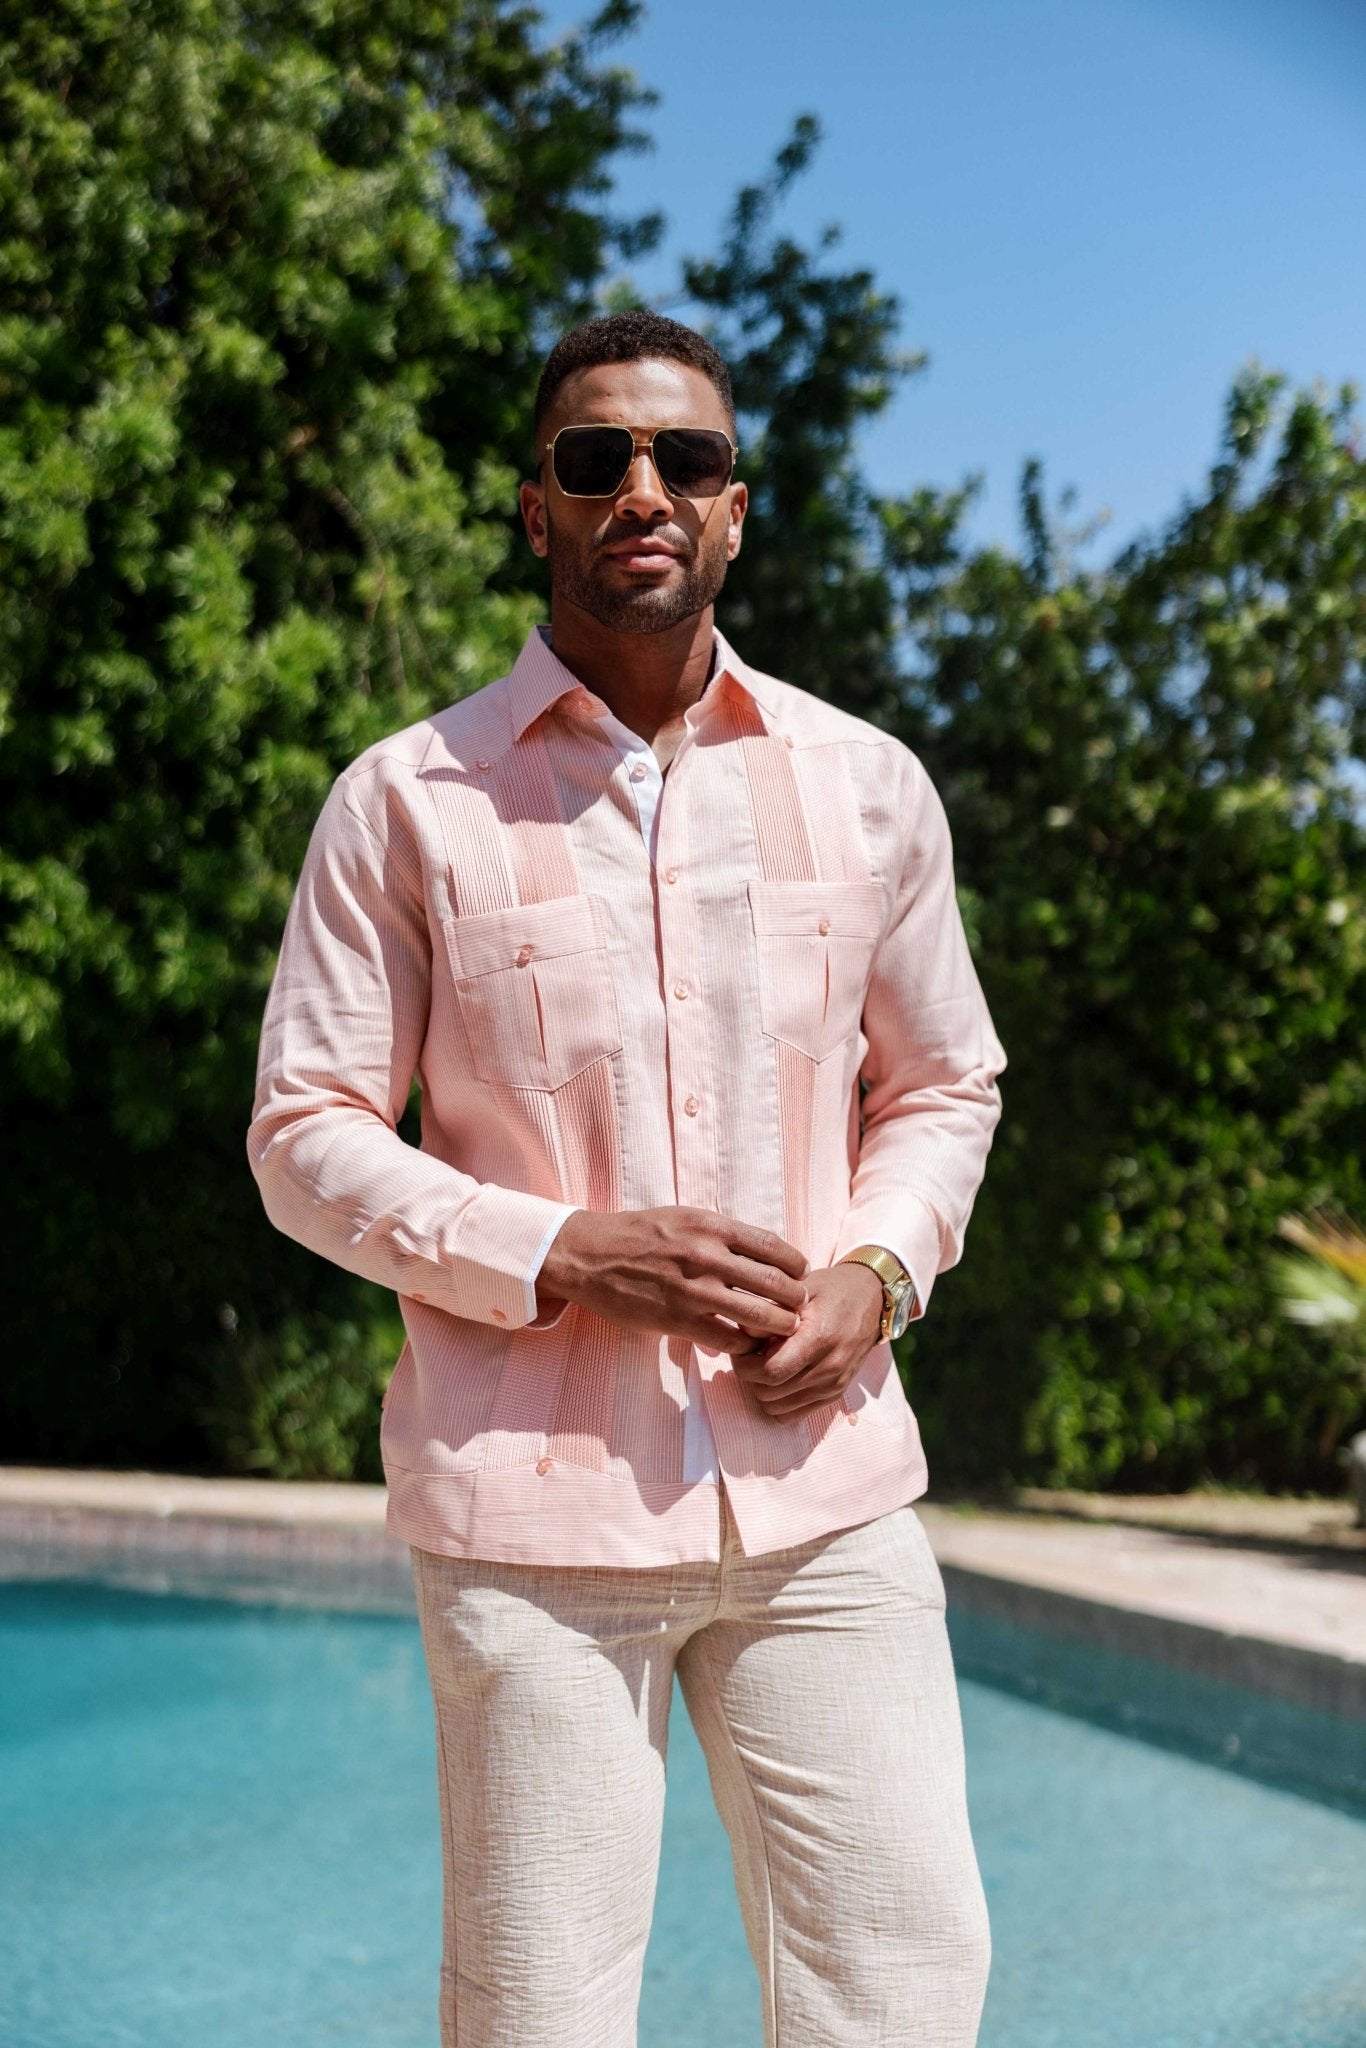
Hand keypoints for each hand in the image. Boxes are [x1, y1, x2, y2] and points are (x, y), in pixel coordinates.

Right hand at [536, 1206, 809, 1356]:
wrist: (589, 1255)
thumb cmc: (639, 1235)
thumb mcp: (684, 1218)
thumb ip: (721, 1234)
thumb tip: (761, 1250)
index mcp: (711, 1226)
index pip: (774, 1246)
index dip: (796, 1265)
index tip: (801, 1276)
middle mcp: (706, 1255)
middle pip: (774, 1282)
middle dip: (795, 1300)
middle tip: (799, 1309)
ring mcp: (692, 1289)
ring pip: (757, 1315)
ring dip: (777, 1326)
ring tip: (783, 1330)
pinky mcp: (676, 1319)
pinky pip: (725, 1338)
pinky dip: (743, 1345)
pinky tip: (745, 1344)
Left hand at [730, 1261, 884, 1419]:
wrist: (872, 1300)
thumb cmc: (832, 1290)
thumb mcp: (801, 1289)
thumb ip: (772, 1309)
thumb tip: (741, 1331)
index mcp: (819, 1339)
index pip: (771, 1371)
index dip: (745, 1365)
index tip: (741, 1349)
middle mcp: (829, 1368)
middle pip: (770, 1392)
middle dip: (750, 1376)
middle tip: (748, 1355)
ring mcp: (834, 1385)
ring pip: (778, 1408)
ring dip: (762, 1389)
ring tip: (764, 1364)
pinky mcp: (835, 1394)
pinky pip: (792, 1415)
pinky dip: (777, 1401)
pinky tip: (779, 1377)